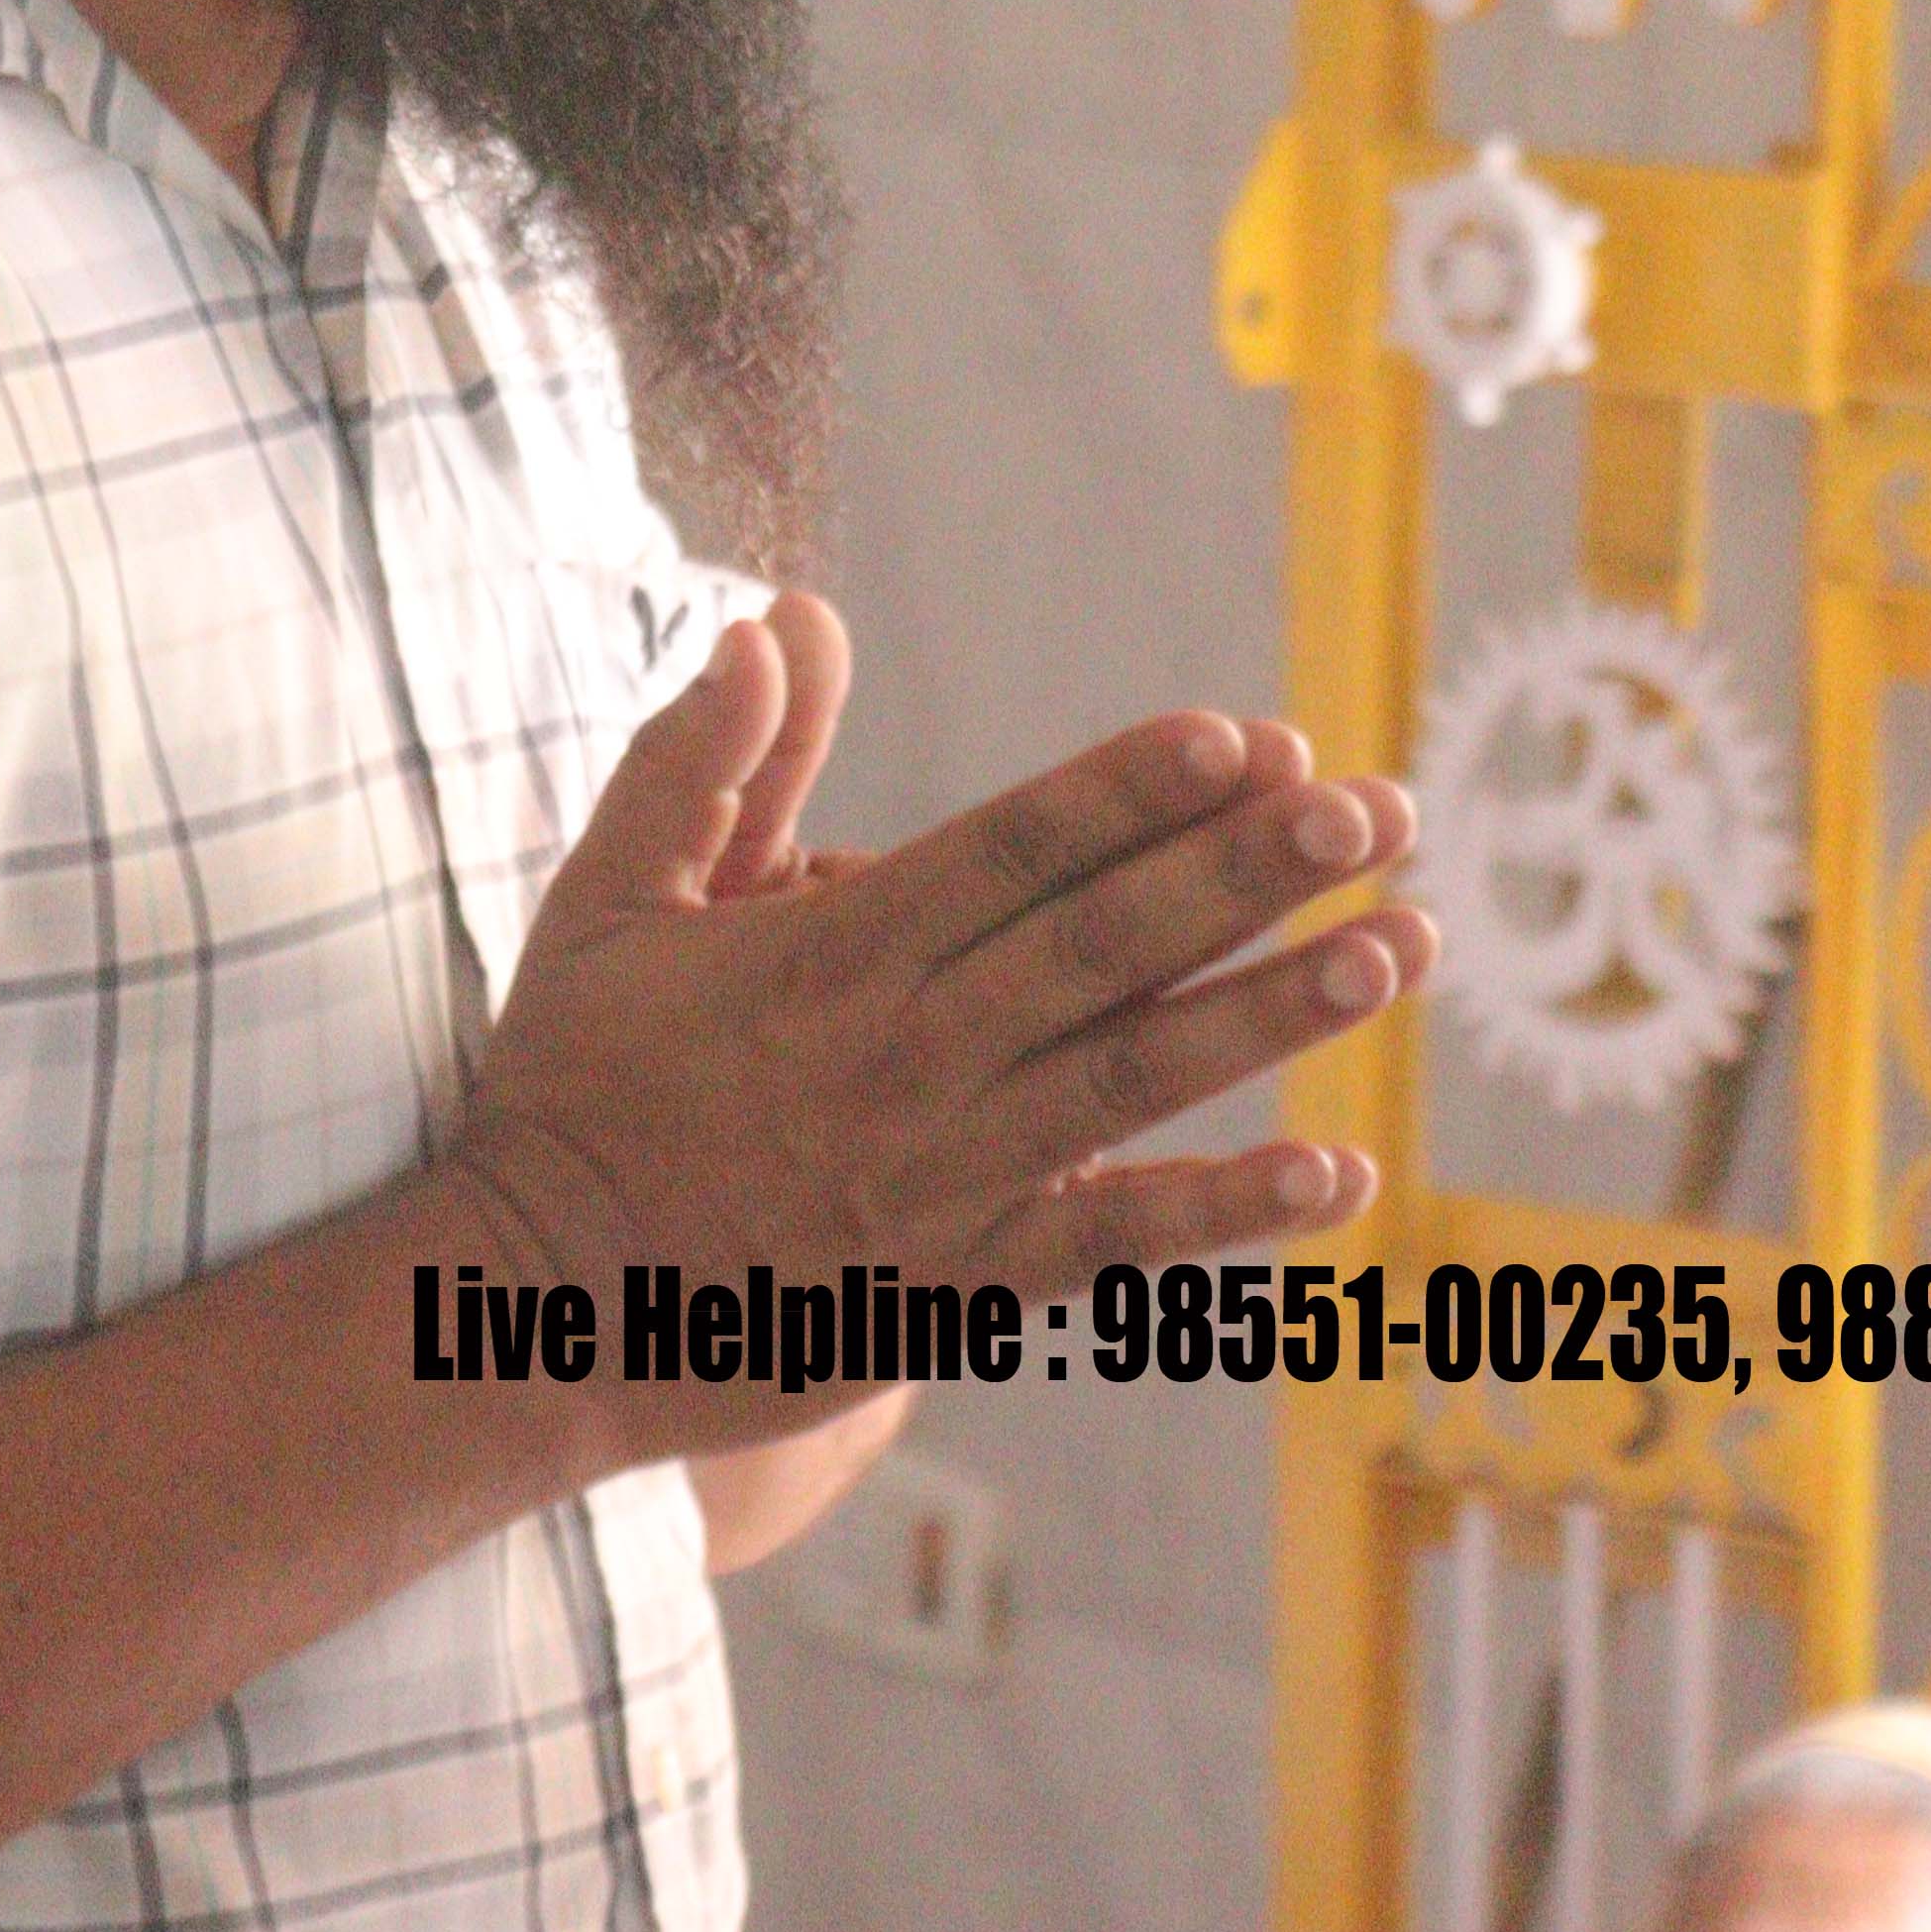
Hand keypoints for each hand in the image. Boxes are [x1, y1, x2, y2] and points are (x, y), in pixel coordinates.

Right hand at [446, 603, 1432, 1457]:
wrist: (531, 1313)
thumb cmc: (573, 1090)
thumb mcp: (608, 901)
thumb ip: (704, 761)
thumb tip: (775, 618)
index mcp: (830, 956)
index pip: (1011, 852)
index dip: (1132, 793)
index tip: (1247, 738)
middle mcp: (905, 1060)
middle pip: (1104, 950)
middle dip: (1248, 873)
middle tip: (1377, 812)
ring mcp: (944, 1180)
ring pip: (1136, 1081)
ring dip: (1276, 1012)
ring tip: (1399, 946)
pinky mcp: (961, 1289)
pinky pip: (1116, 1247)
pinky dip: (1229, 1215)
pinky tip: (1340, 1174)